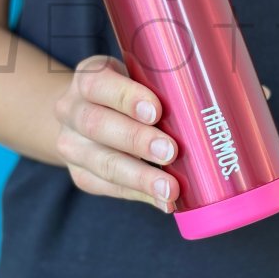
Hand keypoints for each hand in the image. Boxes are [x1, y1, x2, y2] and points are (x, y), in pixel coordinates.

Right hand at [54, 55, 177, 212]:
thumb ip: (159, 85)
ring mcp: (71, 144)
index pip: (98, 83)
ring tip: (169, 189)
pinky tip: (162, 201)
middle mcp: (71, 109)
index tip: (156, 111)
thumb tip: (207, 106)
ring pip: (101, 162)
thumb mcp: (135, 76)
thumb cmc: (127, 92)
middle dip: (136, 139)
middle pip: (97, 124)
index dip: (127, 97)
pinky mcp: (79, 173)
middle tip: (170, 151)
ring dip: (139, 177)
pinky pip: (106, 186)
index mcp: (88, 77)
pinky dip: (137, 194)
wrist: (85, 113)